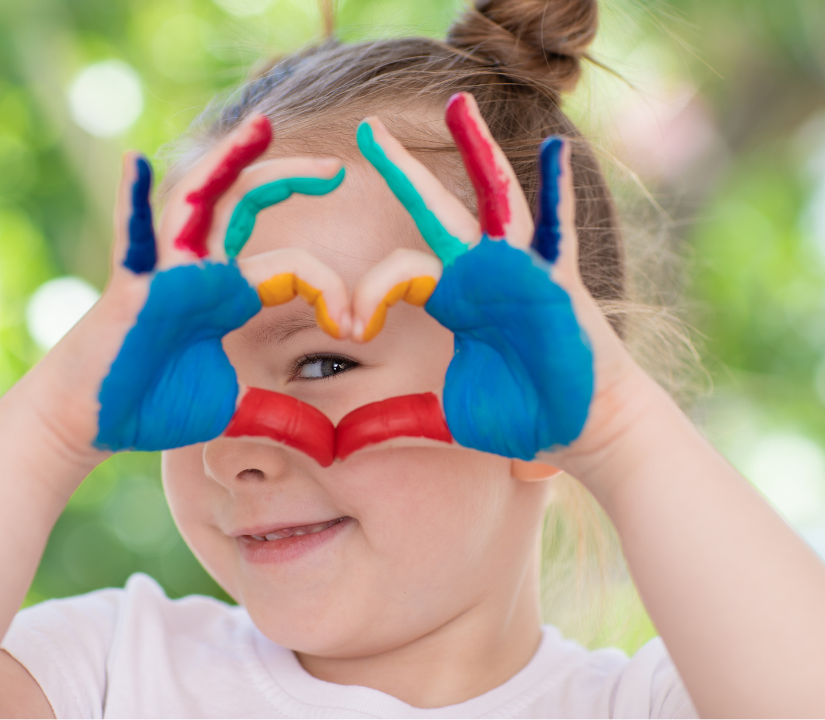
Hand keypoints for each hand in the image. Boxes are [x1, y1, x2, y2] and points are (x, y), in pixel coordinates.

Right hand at [96, 115, 348, 451]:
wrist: (94, 421)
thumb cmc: (156, 404)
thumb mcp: (234, 404)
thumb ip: (279, 412)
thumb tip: (328, 442)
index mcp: (229, 293)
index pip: (291, 267)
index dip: (330, 290)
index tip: (358, 325)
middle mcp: (200, 270)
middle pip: (246, 206)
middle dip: (289, 180)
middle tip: (339, 168)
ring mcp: (164, 272)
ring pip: (199, 202)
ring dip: (228, 162)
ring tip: (261, 126)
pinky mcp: (131, 288)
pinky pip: (131, 238)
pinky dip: (131, 201)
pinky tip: (134, 162)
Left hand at [350, 92, 634, 463]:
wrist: (583, 430)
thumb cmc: (519, 416)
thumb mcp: (444, 417)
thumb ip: (395, 420)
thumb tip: (341, 443)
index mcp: (453, 298)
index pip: (398, 272)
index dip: (367, 294)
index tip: (350, 330)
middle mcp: (483, 274)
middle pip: (437, 210)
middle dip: (402, 170)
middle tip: (367, 130)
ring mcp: (523, 271)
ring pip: (495, 201)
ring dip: (477, 153)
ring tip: (457, 104)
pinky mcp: (559, 281)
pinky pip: (560, 230)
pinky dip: (560, 191)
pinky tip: (556, 148)